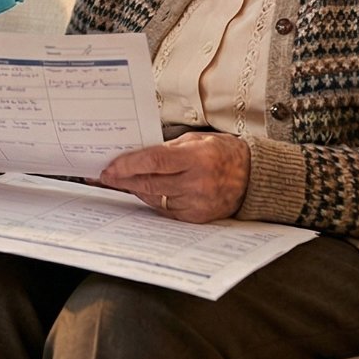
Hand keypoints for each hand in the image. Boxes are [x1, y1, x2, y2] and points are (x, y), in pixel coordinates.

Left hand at [97, 132, 250, 222]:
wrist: (253, 177)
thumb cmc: (223, 153)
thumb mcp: (196, 140)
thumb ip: (167, 149)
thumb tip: (137, 156)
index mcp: (197, 158)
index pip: (154, 161)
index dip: (128, 165)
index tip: (110, 167)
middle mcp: (197, 183)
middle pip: (150, 182)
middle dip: (123, 180)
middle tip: (105, 176)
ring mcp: (197, 203)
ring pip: (154, 198)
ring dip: (135, 190)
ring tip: (120, 181)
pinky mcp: (197, 218)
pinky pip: (166, 210)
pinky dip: (152, 200)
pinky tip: (143, 192)